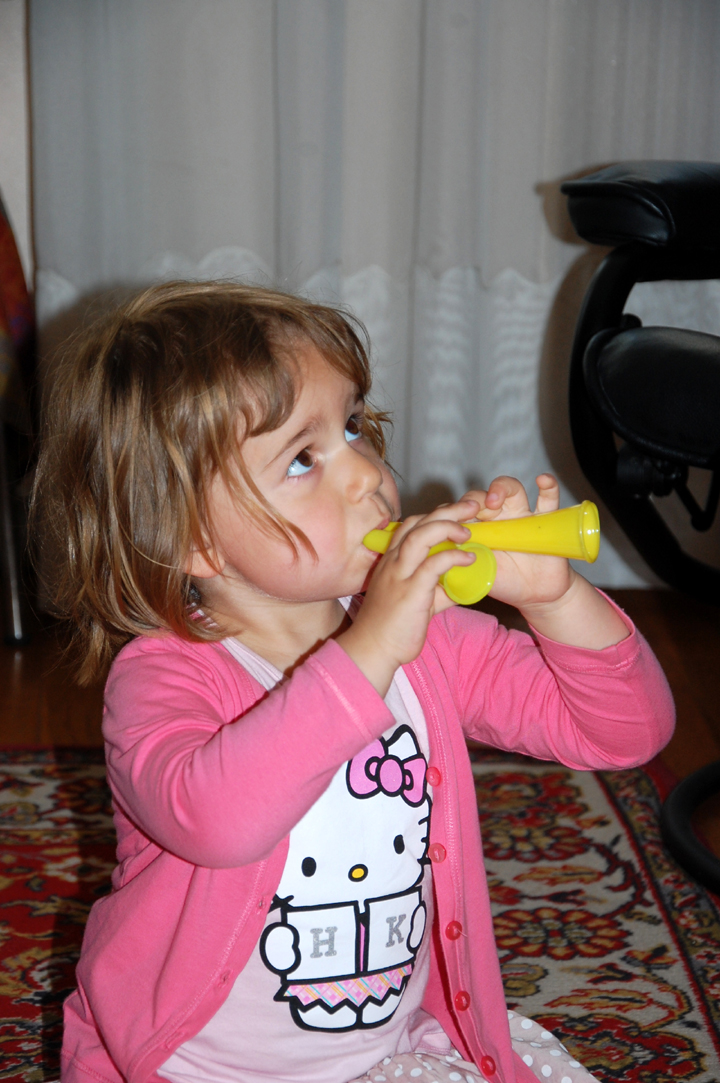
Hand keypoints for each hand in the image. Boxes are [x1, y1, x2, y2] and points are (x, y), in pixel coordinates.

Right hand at [337, 498, 480, 695]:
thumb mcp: (418, 601)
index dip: (435, 514)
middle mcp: (393, 562)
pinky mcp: (410, 591)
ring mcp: (399, 575)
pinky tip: (468, 557)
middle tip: (471, 505)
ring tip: (468, 529)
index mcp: (392, 560)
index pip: (412, 525)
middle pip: (418, 522)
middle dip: (447, 510)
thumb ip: (438, 588)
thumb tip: (462, 583)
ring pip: (421, 536)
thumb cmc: (392, 627)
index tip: (457, 514)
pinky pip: (432, 564)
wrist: (373, 649)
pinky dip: (453, 556)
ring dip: (447, 526)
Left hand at [461, 474, 572, 610]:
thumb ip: (460, 559)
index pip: (460, 510)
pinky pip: (549, 499)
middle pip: (482, 495)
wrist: (534, 594)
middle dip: (474, 499)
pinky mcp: (545, 521)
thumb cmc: (503, 581)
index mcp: (477, 528)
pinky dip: (548, 487)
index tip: (451, 525)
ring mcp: (521, 516)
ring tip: (494, 500)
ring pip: (512, 489)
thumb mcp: (476, 572)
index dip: (454, 512)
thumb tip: (438, 552)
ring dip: (501, 488)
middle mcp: (497, 517)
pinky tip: (543, 480)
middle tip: (474, 512)